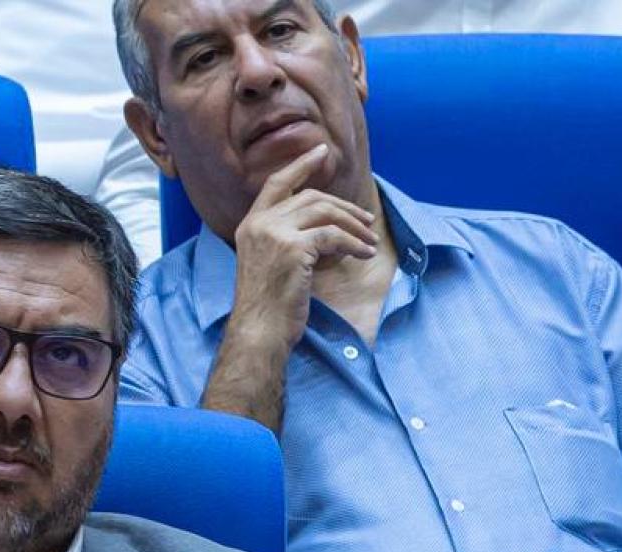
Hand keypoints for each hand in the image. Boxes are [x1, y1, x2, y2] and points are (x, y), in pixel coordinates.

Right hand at [227, 145, 380, 354]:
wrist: (259, 330)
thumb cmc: (269, 306)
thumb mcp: (271, 264)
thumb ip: (287, 241)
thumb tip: (326, 230)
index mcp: (250, 224)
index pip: (277, 183)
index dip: (301, 165)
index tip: (321, 150)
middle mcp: (260, 223)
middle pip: (310, 198)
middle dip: (343, 208)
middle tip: (367, 221)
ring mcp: (275, 233)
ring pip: (325, 214)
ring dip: (354, 226)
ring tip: (370, 240)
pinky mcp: (293, 249)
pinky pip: (333, 236)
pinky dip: (354, 244)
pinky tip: (365, 254)